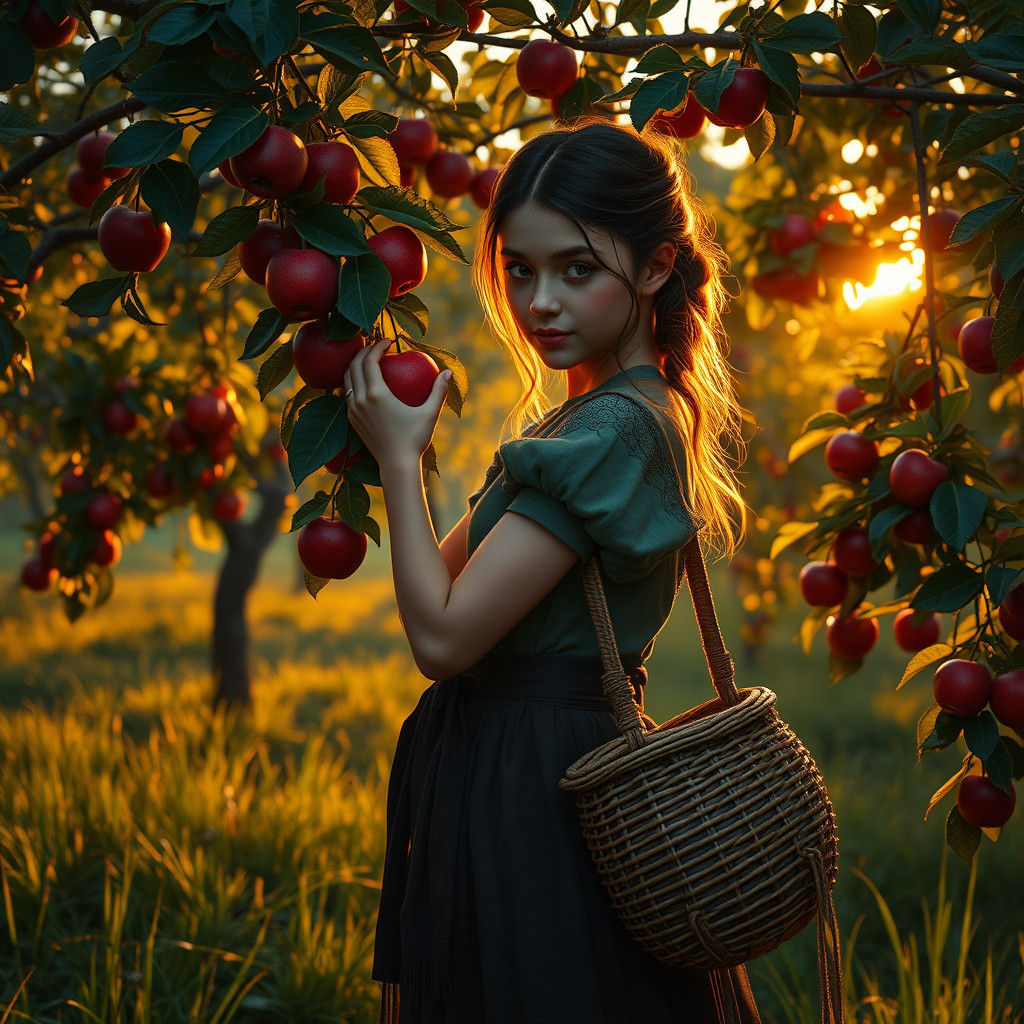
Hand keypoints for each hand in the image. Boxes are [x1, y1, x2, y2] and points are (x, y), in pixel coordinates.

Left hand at [343, 339, 449, 467]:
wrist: (396, 465)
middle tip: (377, 346)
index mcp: (376, 394)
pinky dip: (353, 381)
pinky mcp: (352, 420)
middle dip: (363, 350)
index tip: (389, 341)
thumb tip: (447, 372)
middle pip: (354, 365)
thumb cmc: (414, 439)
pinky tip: (364, 381)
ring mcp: (353, 410)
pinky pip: (347, 394)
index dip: (377, 346)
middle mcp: (360, 399)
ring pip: (347, 379)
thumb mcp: (429, 414)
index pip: (370, 360)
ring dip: (355, 365)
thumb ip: (438, 391)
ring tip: (368, 360)